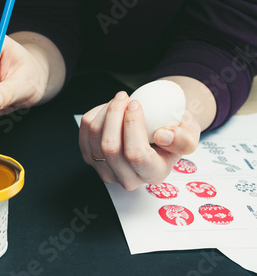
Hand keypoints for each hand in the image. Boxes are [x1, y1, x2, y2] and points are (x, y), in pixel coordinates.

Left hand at [79, 91, 200, 190]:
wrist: (157, 133)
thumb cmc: (174, 132)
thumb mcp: (191, 134)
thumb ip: (184, 139)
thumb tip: (163, 136)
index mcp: (153, 174)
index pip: (136, 154)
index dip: (132, 125)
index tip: (136, 104)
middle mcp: (127, 178)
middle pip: (110, 147)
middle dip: (114, 114)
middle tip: (125, 97)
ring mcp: (105, 170)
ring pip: (95, 138)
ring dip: (105, 111)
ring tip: (120, 100)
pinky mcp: (90, 158)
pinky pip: (85, 132)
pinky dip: (95, 114)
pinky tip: (109, 109)